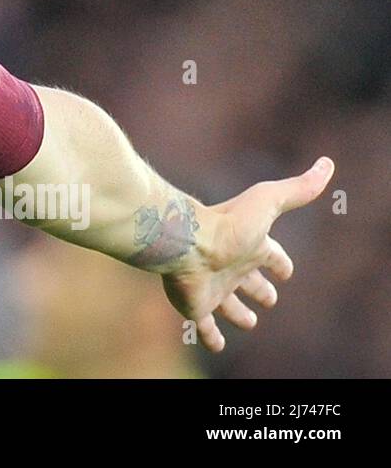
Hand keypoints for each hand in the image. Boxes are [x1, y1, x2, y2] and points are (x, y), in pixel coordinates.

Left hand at [161, 156, 333, 351]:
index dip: (280, 263)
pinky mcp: (196, 306)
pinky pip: (205, 327)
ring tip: (250, 321)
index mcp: (249, 246)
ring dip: (239, 314)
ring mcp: (212, 287)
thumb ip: (297, 189)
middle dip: (261, 289)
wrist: (184, 242)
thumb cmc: (226, 223)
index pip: (271, 256)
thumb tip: (326, 165)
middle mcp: (230, 267)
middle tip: (269, 297)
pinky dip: (211, 337)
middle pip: (250, 281)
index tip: (286, 270)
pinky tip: (216, 345)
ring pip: (229, 305)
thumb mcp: (267, 202)